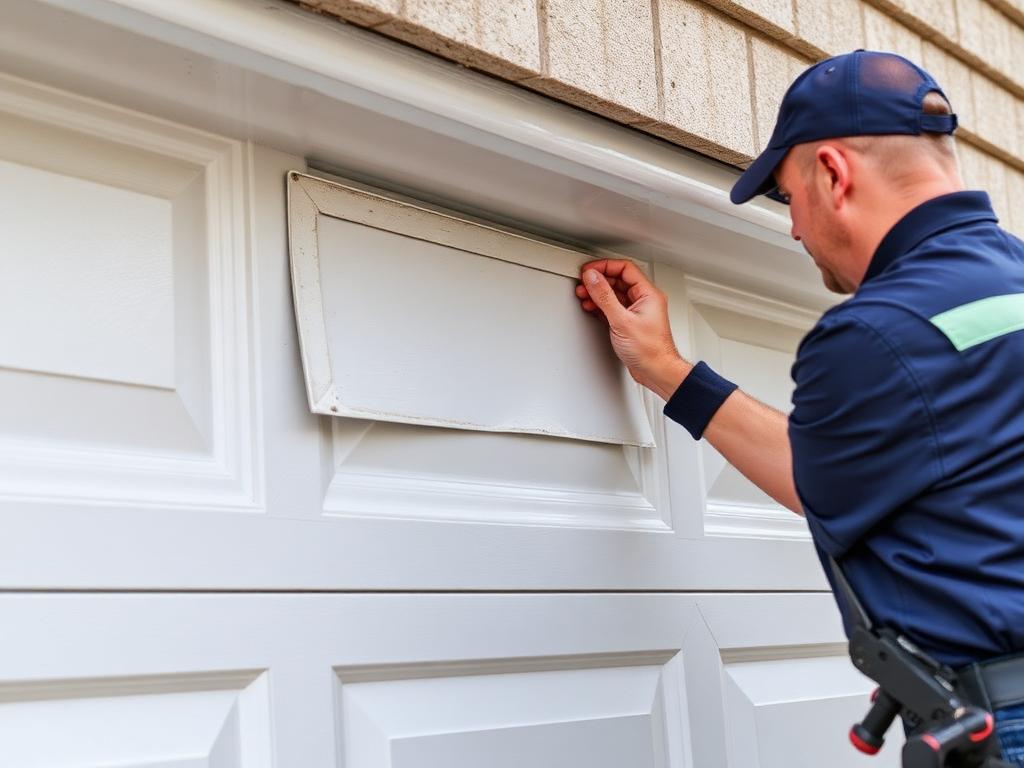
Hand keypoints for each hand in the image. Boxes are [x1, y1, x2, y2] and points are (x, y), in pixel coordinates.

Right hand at [575, 258, 690, 399]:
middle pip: (618, 280)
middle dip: (599, 280)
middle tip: (583, 283)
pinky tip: (591, 307)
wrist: (656, 371)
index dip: (605, 266)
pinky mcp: (630, 323)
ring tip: (584, 294)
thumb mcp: (622, 320)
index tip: (589, 271)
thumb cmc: (650, 350)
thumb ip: (605, 297)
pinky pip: (613, 307)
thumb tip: (593, 278)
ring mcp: (637, 311)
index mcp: (648, 294)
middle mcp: (644, 300)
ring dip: (598, 293)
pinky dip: (600, 306)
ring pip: (614, 294)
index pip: (625, 269)